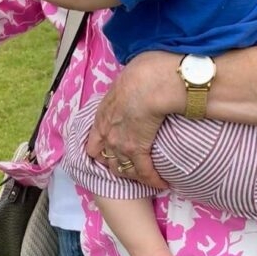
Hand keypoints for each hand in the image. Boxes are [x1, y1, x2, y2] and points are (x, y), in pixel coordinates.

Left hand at [86, 51, 177, 188]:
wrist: (149, 82)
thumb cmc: (142, 72)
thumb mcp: (125, 80)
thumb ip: (127, 88)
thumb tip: (137, 88)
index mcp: (102, 115)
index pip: (94, 143)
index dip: (102, 152)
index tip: (113, 154)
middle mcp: (107, 133)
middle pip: (105, 160)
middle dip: (116, 167)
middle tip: (131, 169)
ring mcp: (120, 143)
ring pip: (122, 170)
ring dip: (134, 175)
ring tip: (146, 177)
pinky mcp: (137, 150)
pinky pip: (144, 173)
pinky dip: (153, 180)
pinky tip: (161, 182)